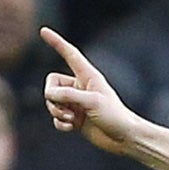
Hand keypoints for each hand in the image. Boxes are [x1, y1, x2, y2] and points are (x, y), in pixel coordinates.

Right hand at [41, 26, 145, 154]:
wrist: (125, 138)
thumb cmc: (115, 117)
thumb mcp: (92, 102)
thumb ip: (68, 95)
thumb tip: (49, 95)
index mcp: (88, 76)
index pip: (69, 54)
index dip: (56, 42)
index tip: (43, 30)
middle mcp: (80, 87)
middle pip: (51, 84)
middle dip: (53, 97)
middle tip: (67, 109)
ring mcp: (77, 104)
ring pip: (51, 102)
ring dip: (57, 112)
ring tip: (71, 119)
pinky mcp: (76, 119)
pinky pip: (56, 118)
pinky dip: (60, 123)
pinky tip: (71, 128)